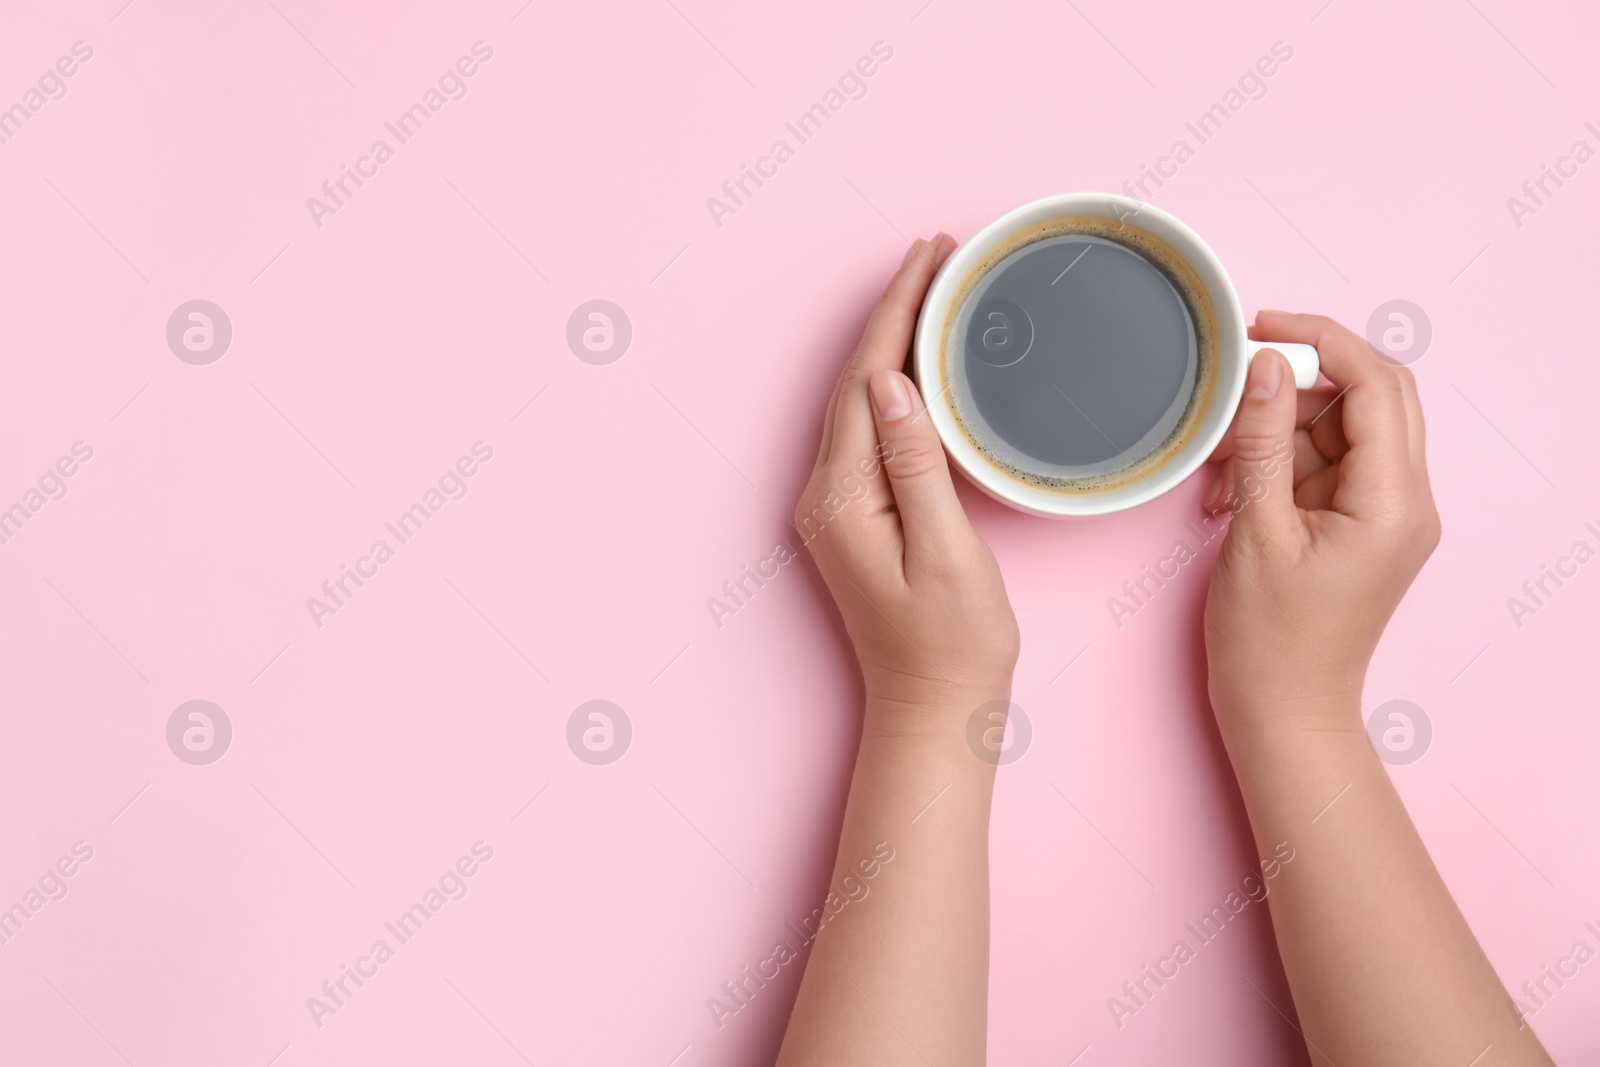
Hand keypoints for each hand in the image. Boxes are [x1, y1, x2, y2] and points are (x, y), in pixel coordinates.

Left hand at [794, 234, 1018, 718]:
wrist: (931, 710)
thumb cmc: (952, 645)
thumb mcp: (947, 552)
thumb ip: (917, 466)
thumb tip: (891, 382)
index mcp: (844, 497)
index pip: (867, 379)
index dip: (899, 311)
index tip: (932, 257)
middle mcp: (826, 494)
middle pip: (856, 380)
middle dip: (896, 311)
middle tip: (941, 254)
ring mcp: (836, 506)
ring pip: (860, 401)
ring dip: (893, 341)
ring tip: (934, 289)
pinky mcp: (855, 517)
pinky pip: (870, 430)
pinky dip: (895, 384)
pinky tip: (920, 364)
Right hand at [1202, 311, 1440, 732]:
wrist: (1284, 711)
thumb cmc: (1270, 642)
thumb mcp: (1255, 532)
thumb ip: (1261, 443)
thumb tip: (1265, 366)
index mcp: (1393, 503)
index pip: (1376, 385)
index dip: (1322, 341)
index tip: (1265, 327)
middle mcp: (1406, 502)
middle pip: (1371, 396)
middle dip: (1302, 381)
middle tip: (1241, 383)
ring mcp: (1387, 514)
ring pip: (1342, 428)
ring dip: (1279, 429)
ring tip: (1222, 469)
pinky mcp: (1361, 526)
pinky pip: (1326, 465)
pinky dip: (1280, 463)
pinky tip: (1233, 493)